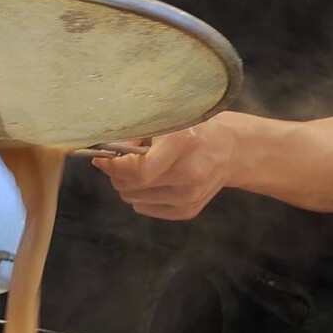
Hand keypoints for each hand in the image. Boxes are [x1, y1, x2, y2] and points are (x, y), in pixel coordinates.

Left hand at [93, 113, 239, 220]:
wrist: (229, 149)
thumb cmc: (192, 129)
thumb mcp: (167, 121)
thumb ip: (135, 136)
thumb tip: (104, 155)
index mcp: (183, 143)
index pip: (138, 170)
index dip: (113, 167)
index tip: (103, 158)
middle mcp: (189, 173)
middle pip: (132, 187)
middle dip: (118, 174)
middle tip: (122, 160)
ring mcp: (190, 196)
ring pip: (134, 199)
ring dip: (129, 185)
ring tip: (144, 167)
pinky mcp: (188, 211)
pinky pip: (144, 208)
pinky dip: (142, 195)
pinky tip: (156, 180)